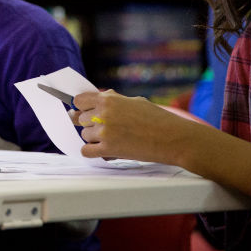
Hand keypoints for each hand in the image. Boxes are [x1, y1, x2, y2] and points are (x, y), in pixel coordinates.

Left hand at [73, 90, 190, 164]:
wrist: (171, 138)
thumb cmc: (156, 118)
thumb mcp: (134, 101)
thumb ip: (114, 100)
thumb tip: (99, 98)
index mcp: (109, 99)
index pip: (79, 100)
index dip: (82, 106)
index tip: (86, 110)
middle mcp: (103, 114)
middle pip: (80, 119)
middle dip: (90, 123)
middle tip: (105, 127)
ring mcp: (104, 132)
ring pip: (84, 135)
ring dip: (94, 138)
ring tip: (112, 138)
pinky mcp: (108, 149)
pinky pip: (86, 151)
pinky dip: (92, 151)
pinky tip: (103, 149)